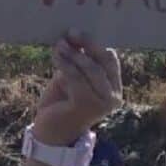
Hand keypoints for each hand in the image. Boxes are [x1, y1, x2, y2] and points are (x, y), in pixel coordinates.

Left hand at [33, 30, 121, 145]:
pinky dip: (65, 64)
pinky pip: (76, 77)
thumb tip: (74, 36)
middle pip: (103, 61)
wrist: (51, 134)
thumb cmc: (61, 104)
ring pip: (90, 68)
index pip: (110, 60)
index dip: (94, 43)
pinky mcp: (87, 105)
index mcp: (113, 88)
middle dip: (87, 44)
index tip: (76, 31)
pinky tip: (56, 55)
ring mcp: (102, 102)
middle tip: (70, 32)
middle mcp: (113, 96)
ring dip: (73, 54)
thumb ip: (76, 62)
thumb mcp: (71, 78)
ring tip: (59, 44)